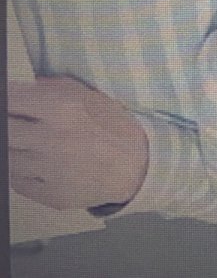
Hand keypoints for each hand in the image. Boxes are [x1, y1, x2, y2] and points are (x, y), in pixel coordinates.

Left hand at [8, 77, 147, 209]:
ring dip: (16, 150)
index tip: (9, 106)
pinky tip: (42, 164)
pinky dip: (23, 172)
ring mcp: (48, 170)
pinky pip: (16, 182)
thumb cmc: (112, 126)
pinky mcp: (49, 195)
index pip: (10, 100)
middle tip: (20, 127)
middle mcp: (51, 138)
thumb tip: (20, 87)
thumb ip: (52, 87)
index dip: (7, 102)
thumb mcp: (88, 95)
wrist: (137, 164)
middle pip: (3, 131)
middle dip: (8, 127)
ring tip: (36, 145)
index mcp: (61, 108)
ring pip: (7, 158)